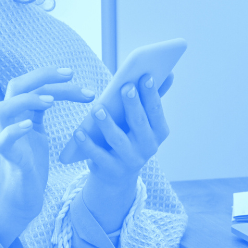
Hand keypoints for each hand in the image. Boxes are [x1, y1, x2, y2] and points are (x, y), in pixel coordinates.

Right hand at [0, 66, 95, 246]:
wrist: (21, 199)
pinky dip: (15, 130)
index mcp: (19, 114)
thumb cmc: (31, 165)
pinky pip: (3, 140)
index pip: (31, 85)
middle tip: (70, 74)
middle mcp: (9, 122)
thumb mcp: (40, 133)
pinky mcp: (6, 158)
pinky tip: (30, 125)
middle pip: (16, 86)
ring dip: (27, 100)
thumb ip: (43, 113)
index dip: (51, 76)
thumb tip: (67, 93)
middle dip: (42, 75)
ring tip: (51, 101)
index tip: (73, 74)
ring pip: (2, 108)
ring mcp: (4, 139)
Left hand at [76, 73, 172, 230]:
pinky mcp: (110, 170)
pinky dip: (88, 144)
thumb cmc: (131, 136)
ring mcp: (130, 161)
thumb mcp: (143, 120)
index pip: (156, 111)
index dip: (152, 94)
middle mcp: (148, 148)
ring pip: (118, 140)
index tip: (145, 76)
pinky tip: (79, 131)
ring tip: (98, 109)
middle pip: (139, 124)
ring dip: (108, 124)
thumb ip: (152, 98)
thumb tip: (169, 73)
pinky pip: (98, 155)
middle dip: (133, 104)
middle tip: (125, 86)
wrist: (118, 174)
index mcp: (158, 132)